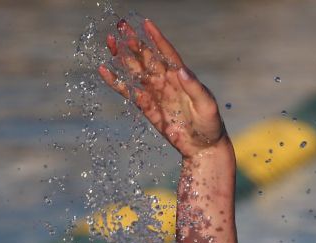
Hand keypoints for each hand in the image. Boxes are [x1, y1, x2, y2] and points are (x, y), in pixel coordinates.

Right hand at [99, 18, 227, 159]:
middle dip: (134, 42)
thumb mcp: (206, 105)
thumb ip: (195, 88)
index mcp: (181, 76)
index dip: (156, 38)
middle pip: (146, 57)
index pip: (166, 52)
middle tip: (120, 26)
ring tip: (110, 41)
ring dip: (123, 56)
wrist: (202, 147)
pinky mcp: (146, 107)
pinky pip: (128, 92)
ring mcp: (155, 93)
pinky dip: (116, 82)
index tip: (146, 24)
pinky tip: (105, 70)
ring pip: (135, 71)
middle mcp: (166, 81)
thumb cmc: (210, 124)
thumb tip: (182, 71)